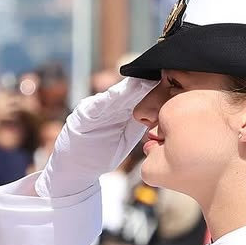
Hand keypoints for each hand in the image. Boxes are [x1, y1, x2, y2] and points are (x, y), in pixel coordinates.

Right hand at [36, 76, 157, 199]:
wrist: (75, 168)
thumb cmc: (101, 155)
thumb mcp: (125, 140)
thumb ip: (138, 126)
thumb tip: (160, 116)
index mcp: (120, 112)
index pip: (139, 98)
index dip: (152, 91)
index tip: (170, 85)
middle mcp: (107, 106)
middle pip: (128, 93)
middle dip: (143, 85)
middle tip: (160, 75)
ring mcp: (94, 108)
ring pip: (113, 97)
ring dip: (127, 90)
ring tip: (141, 82)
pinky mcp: (82, 115)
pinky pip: (95, 106)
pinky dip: (105, 100)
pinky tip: (116, 95)